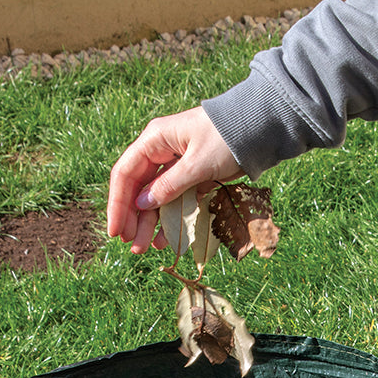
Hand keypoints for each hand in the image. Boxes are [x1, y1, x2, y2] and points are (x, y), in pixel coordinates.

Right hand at [107, 107, 240, 252]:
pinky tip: (165, 239)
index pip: (125, 174)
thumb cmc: (228, 138)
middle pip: (138, 189)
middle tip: (132, 245)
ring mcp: (176, 165)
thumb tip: (142, 205)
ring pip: (155, 198)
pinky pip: (175, 201)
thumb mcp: (197, 164)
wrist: (261, 129)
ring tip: (144, 248)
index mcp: (155, 140)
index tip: (116, 231)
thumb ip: (170, 186)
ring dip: (150, 223)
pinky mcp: (192, 176)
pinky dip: (171, 219)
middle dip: (133, 219)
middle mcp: (161, 151)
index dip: (117, 204)